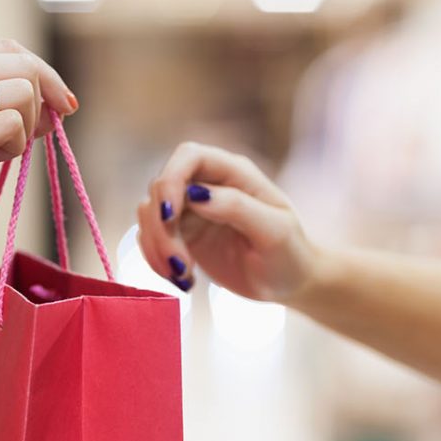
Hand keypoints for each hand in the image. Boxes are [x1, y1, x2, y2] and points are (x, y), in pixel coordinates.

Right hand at [0, 39, 77, 273]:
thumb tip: (32, 94)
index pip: (4, 46)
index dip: (41, 74)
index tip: (57, 105)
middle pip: (20, 64)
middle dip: (44, 99)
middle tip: (38, 135)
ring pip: (22, 93)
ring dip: (26, 128)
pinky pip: (11, 128)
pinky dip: (13, 149)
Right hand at [137, 142, 318, 303]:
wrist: (290, 283)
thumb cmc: (290, 254)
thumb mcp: (274, 231)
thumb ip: (237, 207)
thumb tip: (195, 194)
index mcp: (234, 173)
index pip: (188, 156)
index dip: (170, 180)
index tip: (168, 217)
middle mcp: (208, 185)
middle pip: (160, 188)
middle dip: (161, 228)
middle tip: (180, 265)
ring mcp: (192, 211)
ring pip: (150, 215)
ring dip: (156, 247)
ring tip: (184, 277)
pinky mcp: (183, 236)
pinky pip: (151, 239)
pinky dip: (156, 260)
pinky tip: (183, 280)